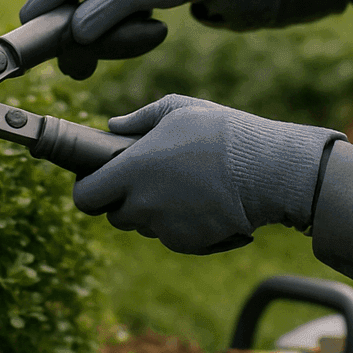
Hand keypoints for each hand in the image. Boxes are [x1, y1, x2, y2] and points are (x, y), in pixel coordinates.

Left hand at [74, 95, 339, 255]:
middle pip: (114, 215)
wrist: (267, 170)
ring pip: (143, 226)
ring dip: (151, 211)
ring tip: (180, 185)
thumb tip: (113, 125)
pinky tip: (199, 201)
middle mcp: (142, 204)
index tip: (98, 179)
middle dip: (123, 200)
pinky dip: (177, 223)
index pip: (85, 197)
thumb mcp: (179, 109)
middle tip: (146, 178)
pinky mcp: (187, 243)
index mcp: (132, 170)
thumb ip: (139, 119)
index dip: (88, 189)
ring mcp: (164, 228)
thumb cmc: (222, 132)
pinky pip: (170, 236)